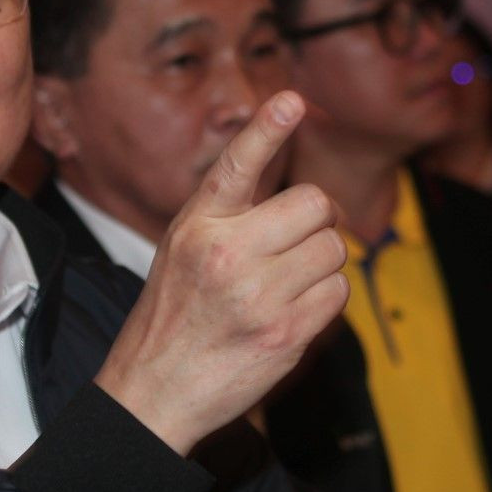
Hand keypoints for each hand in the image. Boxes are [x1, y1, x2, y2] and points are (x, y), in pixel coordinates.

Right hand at [94, 90, 348, 454]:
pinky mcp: (285, 333)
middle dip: (317, 221)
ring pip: (334, 249)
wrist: (153, 391)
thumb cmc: (173, 316)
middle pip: (314, 205)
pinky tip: (291, 312)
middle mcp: (226, 254)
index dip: (266, 129)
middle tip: (301, 239)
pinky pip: (338, 293)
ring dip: (321, 263)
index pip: (236, 166)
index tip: (290, 100)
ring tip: (285, 283)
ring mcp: (258, 295)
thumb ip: (230, 218)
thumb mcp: (182, 250)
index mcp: (196, 226)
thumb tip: (306, 202)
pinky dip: (324, 300)